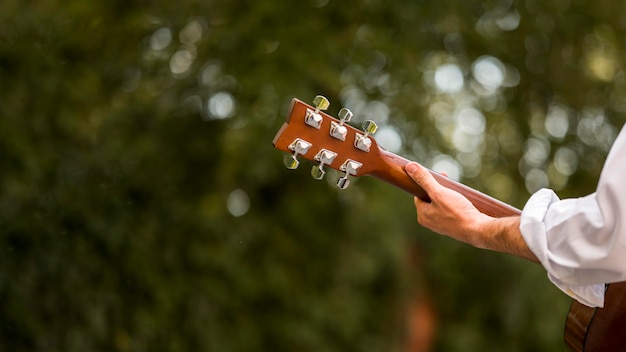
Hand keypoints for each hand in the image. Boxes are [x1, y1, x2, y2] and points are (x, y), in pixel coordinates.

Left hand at [404, 162, 536, 260]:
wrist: (478, 229)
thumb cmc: (457, 212)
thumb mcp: (438, 193)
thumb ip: (424, 180)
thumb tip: (409, 167)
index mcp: (422, 215)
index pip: (419, 194)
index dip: (427, 182)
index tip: (438, 176)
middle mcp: (429, 222)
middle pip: (430, 198)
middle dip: (439, 188)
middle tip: (449, 182)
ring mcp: (441, 225)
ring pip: (440, 204)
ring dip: (447, 195)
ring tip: (456, 190)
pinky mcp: (453, 226)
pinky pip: (449, 211)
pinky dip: (454, 203)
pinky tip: (462, 200)